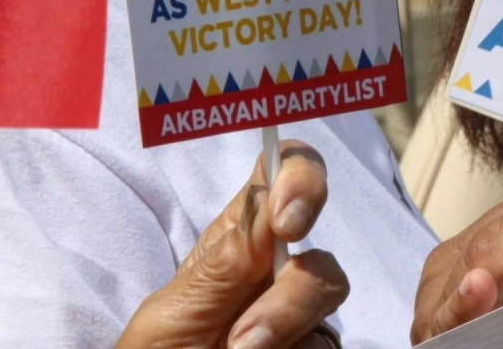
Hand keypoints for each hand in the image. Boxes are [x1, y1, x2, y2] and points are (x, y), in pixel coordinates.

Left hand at [117, 141, 348, 348]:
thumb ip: (220, 270)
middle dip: (292, 295)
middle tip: (242, 340)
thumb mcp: (170, 319)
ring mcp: (302, 315)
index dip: (302, 174)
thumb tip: (267, 205)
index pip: (283, 171)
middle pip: (321, 250)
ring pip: (331, 296)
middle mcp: (279, 269)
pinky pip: (328, 346)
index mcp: (238, 239)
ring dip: (287, 330)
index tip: (288, 221)